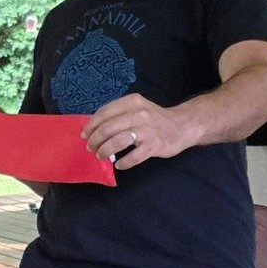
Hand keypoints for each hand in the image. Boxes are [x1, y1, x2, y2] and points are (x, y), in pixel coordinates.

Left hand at [82, 94, 197, 168]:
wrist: (182, 126)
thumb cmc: (154, 119)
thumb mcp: (137, 108)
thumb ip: (118, 114)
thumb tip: (94, 127)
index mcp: (132, 102)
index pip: (105, 112)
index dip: (91, 125)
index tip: (84, 135)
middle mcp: (139, 113)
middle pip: (108, 127)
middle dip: (95, 140)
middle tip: (90, 148)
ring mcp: (147, 130)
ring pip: (118, 141)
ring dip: (104, 150)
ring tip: (100, 155)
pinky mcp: (154, 145)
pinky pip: (134, 156)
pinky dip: (124, 162)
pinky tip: (119, 165)